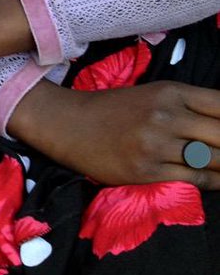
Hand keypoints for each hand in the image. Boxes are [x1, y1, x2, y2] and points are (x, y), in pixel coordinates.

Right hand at [8, 79, 219, 188]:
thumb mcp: (154, 95)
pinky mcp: (147, 171)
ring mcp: (156, 145)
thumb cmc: (116, 109)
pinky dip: (213, 182)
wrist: (70, 124)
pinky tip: (216, 180)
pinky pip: (195, 180)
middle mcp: (166, 116)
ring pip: (214, 160)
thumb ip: (191, 106)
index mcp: (170, 92)